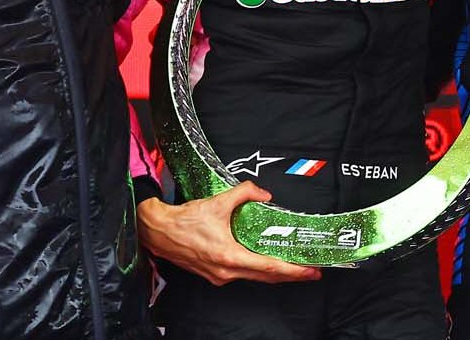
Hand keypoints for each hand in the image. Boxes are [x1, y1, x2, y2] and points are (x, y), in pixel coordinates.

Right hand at [136, 179, 321, 285]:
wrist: (158, 231)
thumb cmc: (183, 221)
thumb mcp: (218, 202)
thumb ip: (245, 192)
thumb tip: (263, 194)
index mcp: (228, 255)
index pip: (268, 266)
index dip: (292, 269)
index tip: (309, 270)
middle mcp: (225, 270)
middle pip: (266, 276)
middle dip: (291, 275)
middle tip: (311, 272)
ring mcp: (219, 275)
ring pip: (254, 277)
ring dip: (274, 273)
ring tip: (293, 267)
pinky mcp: (213, 274)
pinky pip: (242, 274)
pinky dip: (257, 269)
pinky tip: (265, 262)